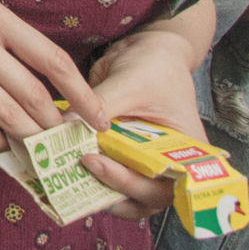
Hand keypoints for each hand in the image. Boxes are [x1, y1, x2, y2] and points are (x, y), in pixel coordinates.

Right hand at [0, 0, 103, 152]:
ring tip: (36, 153)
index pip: (52, 58)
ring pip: (7, 112)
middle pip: (33, 93)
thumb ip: (1, 44)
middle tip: (65, 148)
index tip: (100, 120)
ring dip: (26, 139)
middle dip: (55, 127)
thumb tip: (43, 91)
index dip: (82, 94)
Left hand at [83, 29, 208, 220]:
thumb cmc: (153, 65)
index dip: (129, 184)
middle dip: (107, 187)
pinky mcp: (121, 158)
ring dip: (93, 186)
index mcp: (187, 156)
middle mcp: (168, 169)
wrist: (149, 51)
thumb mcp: (130, 82)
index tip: (97, 163)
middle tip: (77, 164)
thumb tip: (64, 124)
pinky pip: (106, 178)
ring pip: (121, 195)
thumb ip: (101, 104)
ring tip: (66, 169)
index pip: (162, 187)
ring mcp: (143, 165)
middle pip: (140, 199)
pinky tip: (61, 162)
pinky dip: (86, 175)